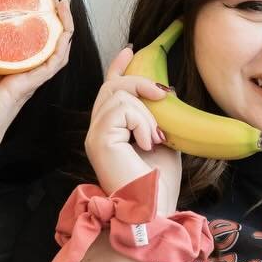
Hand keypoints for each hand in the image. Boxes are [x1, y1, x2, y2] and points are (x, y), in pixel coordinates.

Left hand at [0, 0, 74, 169]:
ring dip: (63, 24)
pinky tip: (63, 31)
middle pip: (45, 36)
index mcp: (2, 64)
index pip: (22, 34)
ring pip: (56, 47)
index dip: (29, 11)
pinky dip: (60, 47)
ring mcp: (27, 78)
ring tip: (62, 3)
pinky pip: (51, 65)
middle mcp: (20, 69)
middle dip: (52, 11)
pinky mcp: (27, 87)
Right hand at [84, 47, 179, 209]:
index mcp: (113, 132)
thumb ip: (158, 119)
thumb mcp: (164, 143)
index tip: (130, 49)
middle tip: (166, 94)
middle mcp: (98, 131)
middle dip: (140, 81)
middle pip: (113, 86)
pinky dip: (142, 122)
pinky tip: (147, 143)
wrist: (154, 211)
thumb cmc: (160, 186)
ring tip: (156, 138)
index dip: (118, 67)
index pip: (110, 91)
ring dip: (147, 113)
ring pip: (120, 95)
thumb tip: (165, 95)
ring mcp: (95, 135)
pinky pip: (122, 109)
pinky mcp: (99, 139)